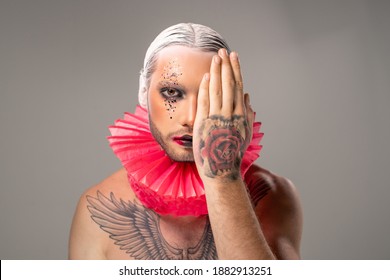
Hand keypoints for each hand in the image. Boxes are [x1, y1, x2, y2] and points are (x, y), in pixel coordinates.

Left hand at [193, 49, 253, 182]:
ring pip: (218, 90)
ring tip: (216, 57)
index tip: (234, 57)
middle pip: (229, 84)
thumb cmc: (233, 153)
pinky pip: (205, 102)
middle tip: (224, 50)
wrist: (221, 170)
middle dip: (226, 66)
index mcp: (241, 114)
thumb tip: (247, 97)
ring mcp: (217, 118)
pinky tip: (207, 76)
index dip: (236, 70)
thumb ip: (248, 114)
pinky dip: (206, 88)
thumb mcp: (245, 134)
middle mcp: (230, 114)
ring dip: (217, 72)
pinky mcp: (203, 123)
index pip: (239, 86)